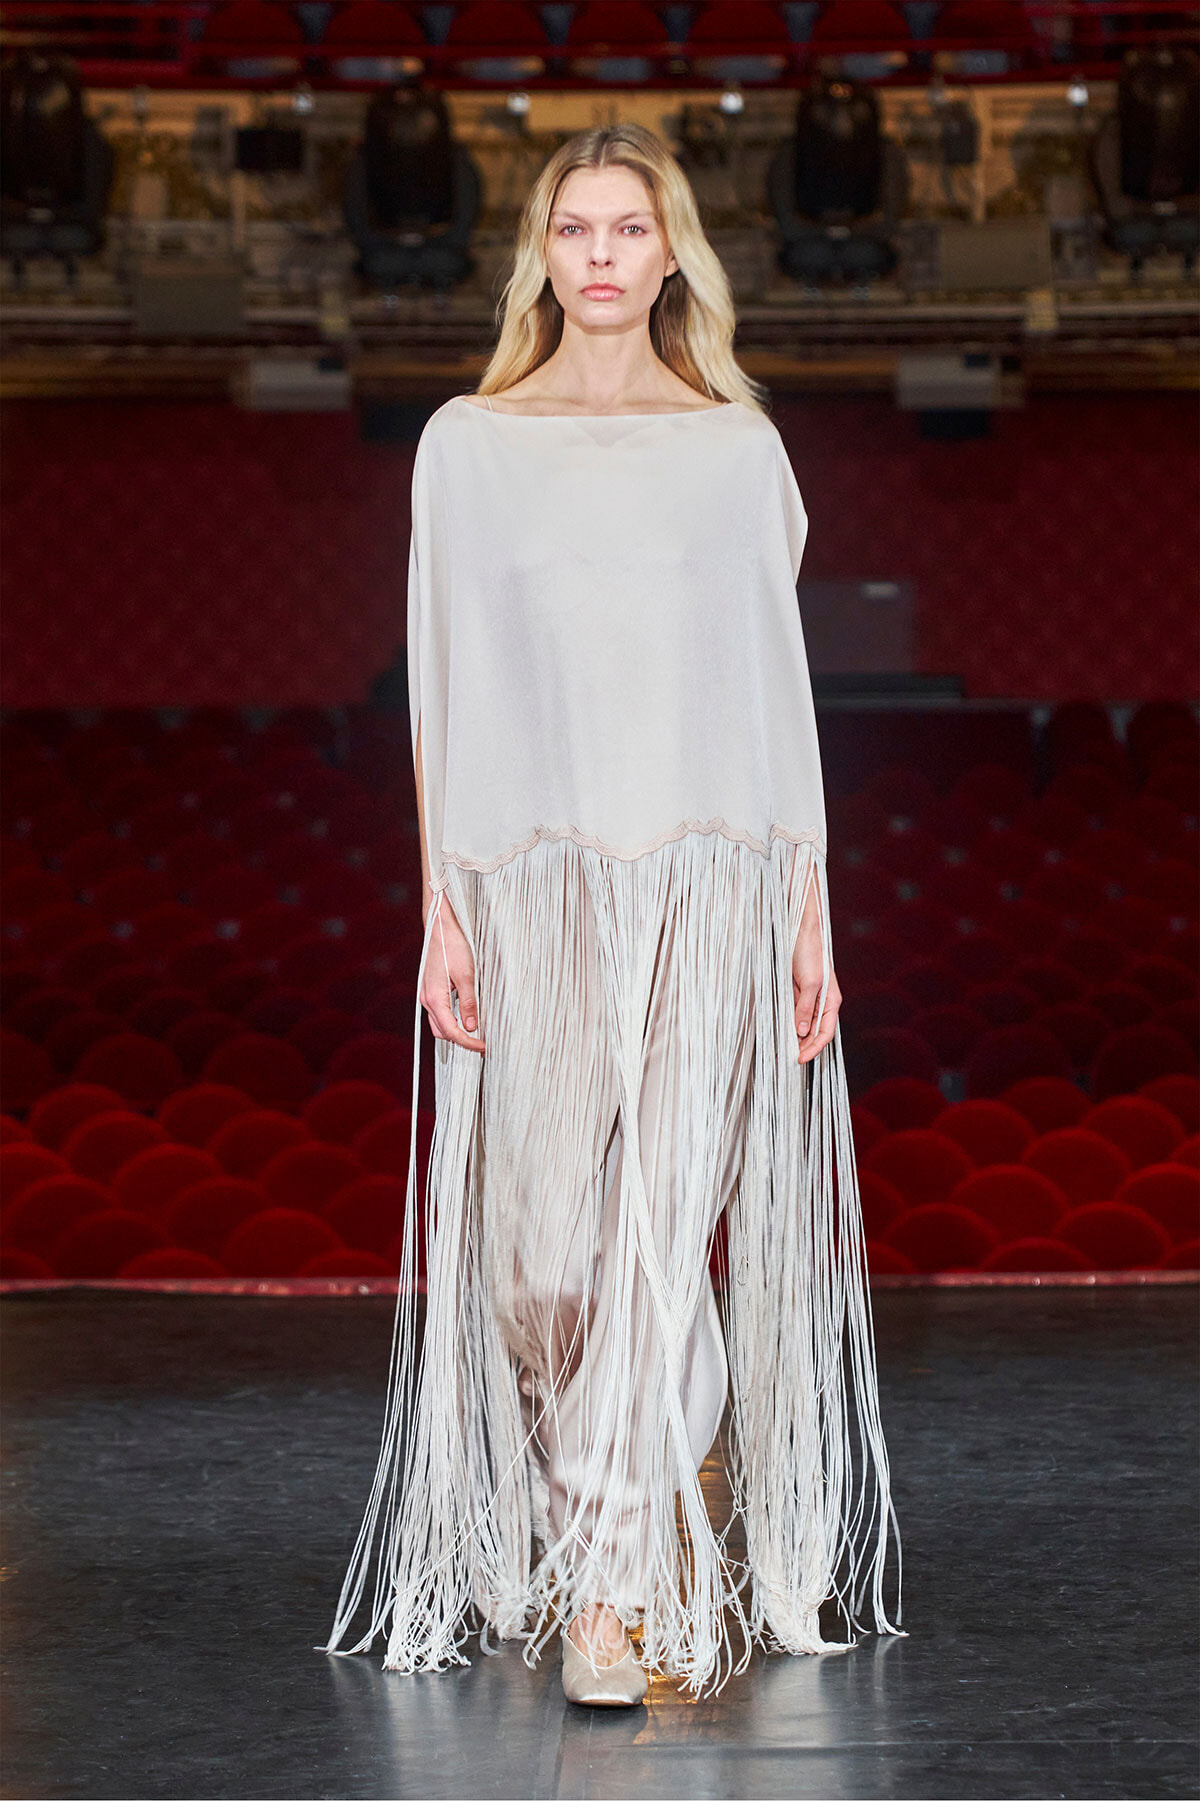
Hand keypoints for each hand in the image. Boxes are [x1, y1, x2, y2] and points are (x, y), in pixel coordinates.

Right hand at [420, 898, 485, 1054]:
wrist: (439, 927)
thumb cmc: (452, 946)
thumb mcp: (466, 975)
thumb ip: (468, 1003)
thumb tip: (471, 1026)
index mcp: (433, 998)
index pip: (451, 1031)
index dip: (468, 1043)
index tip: (484, 1047)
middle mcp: (426, 999)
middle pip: (442, 1032)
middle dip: (461, 1040)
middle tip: (482, 1042)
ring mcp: (427, 994)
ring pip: (439, 1023)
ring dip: (456, 1031)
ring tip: (476, 1031)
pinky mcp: (431, 989)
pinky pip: (439, 1013)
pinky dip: (451, 1020)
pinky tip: (465, 1015)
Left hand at [791, 884, 840, 1064]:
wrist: (799, 932)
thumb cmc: (810, 953)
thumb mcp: (809, 982)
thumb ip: (805, 1007)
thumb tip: (800, 1031)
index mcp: (831, 1003)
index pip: (825, 1034)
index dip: (813, 1049)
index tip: (798, 1059)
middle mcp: (821, 1005)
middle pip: (813, 1033)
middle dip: (802, 1047)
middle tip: (785, 1058)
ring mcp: (808, 1000)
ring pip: (801, 1026)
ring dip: (793, 1038)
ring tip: (779, 1050)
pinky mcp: (796, 994)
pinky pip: (792, 1014)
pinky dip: (786, 1025)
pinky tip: (777, 1032)